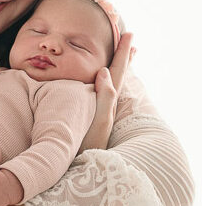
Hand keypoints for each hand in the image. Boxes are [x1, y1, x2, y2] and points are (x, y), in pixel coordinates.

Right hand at [78, 32, 134, 152]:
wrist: (76, 170)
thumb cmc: (86, 147)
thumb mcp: (99, 122)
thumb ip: (104, 97)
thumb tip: (104, 71)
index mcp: (107, 102)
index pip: (117, 72)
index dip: (123, 53)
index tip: (129, 35)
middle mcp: (105, 105)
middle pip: (116, 75)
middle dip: (123, 57)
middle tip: (129, 39)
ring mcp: (99, 113)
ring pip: (109, 84)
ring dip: (115, 69)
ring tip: (121, 58)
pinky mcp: (90, 120)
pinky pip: (98, 94)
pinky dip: (102, 83)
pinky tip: (99, 83)